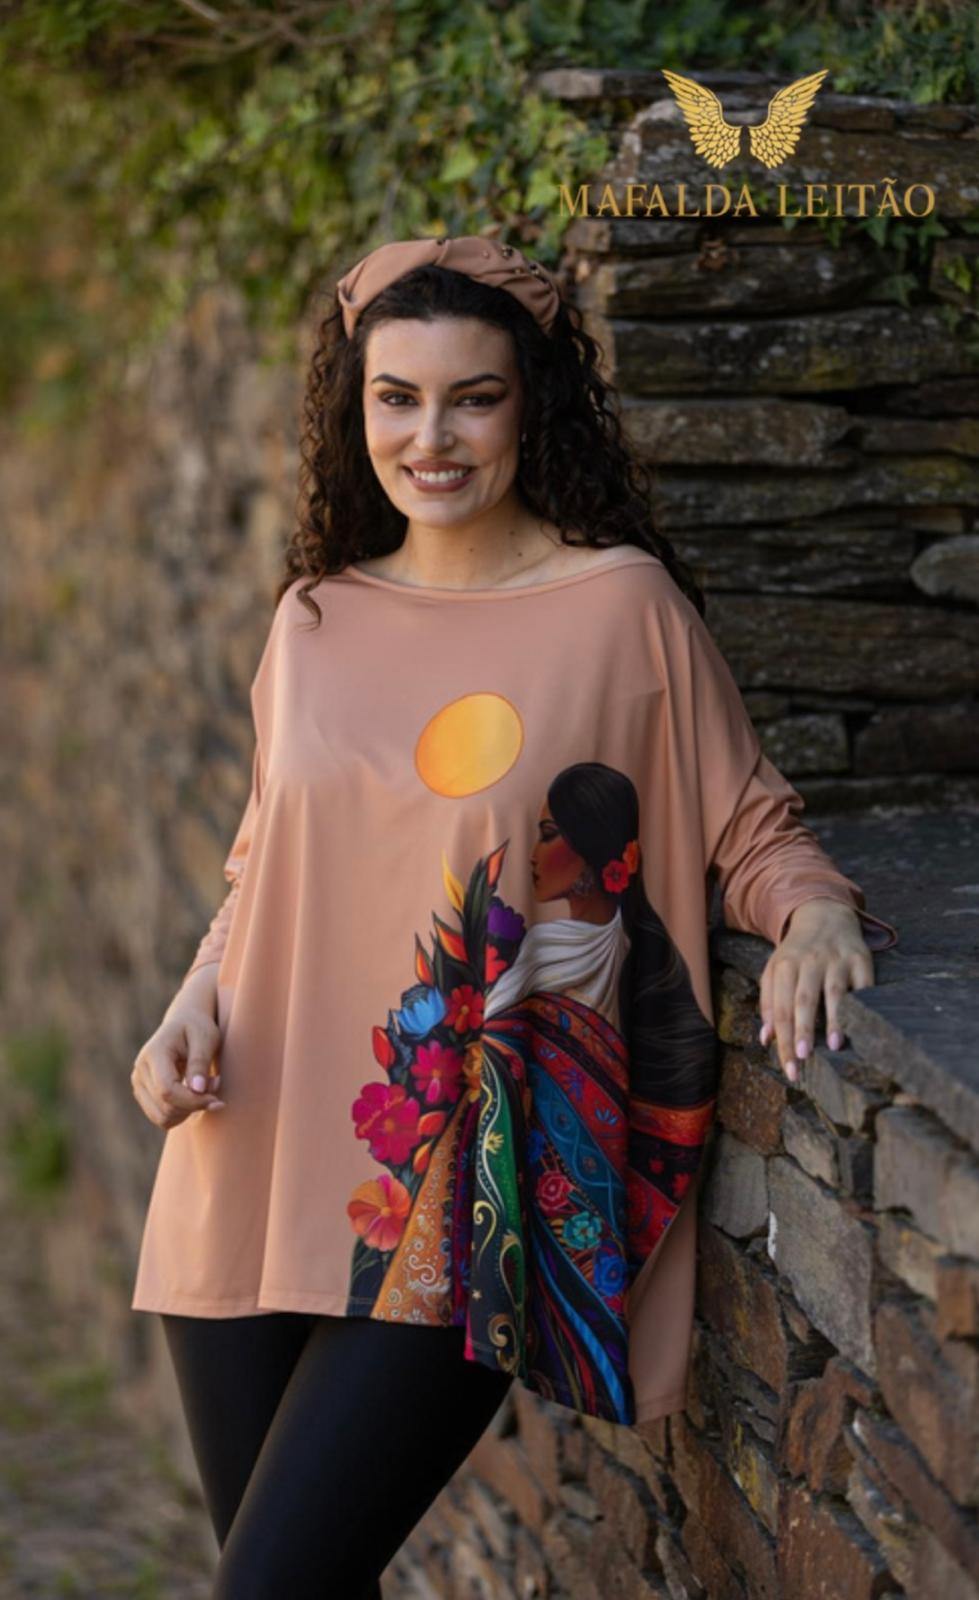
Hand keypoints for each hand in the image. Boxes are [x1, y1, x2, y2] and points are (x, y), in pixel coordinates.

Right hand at [131, 995, 224, 1129]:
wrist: (184, 1023)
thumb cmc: (197, 1028)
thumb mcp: (205, 1038)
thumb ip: (200, 1063)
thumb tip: (197, 1090)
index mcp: (153, 1054)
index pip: (167, 1090)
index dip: (193, 1101)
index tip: (217, 1099)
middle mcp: (140, 1071)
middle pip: (165, 1108)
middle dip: (195, 1105)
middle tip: (216, 1085)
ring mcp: (139, 1084)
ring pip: (162, 1118)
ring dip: (189, 1111)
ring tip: (205, 1088)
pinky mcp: (143, 1094)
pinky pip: (162, 1118)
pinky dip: (182, 1113)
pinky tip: (194, 1095)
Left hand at [757, 898, 873, 1083]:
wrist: (824, 915)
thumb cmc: (796, 954)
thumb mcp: (775, 970)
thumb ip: (768, 1003)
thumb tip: (766, 1038)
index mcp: (784, 967)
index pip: (780, 1009)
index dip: (784, 1040)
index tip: (790, 1067)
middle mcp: (809, 963)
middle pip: (804, 1000)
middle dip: (804, 1030)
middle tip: (804, 1057)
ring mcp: (836, 960)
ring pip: (834, 992)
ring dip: (835, 1019)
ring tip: (835, 1046)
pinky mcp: (860, 959)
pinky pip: (864, 984)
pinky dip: (863, 1003)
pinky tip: (863, 1024)